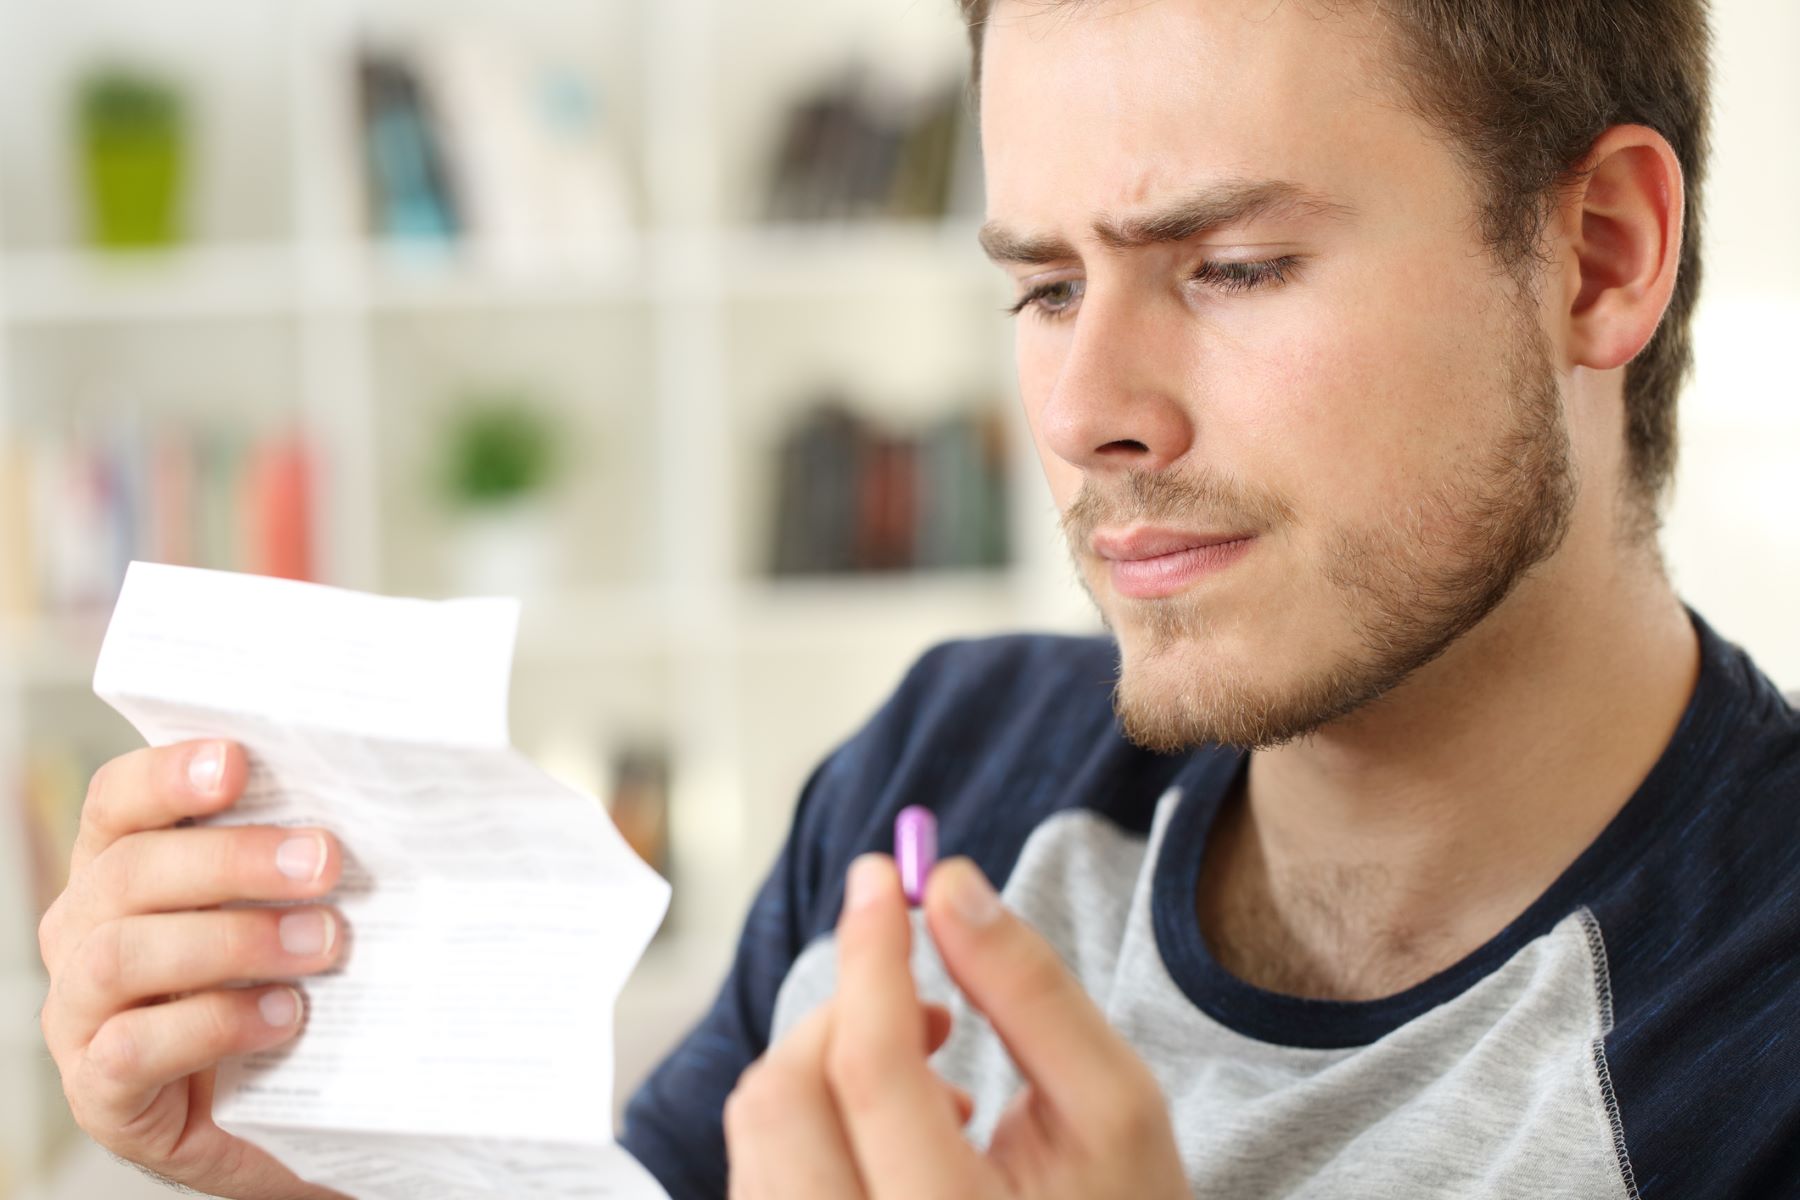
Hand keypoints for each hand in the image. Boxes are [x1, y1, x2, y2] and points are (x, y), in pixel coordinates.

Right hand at [36, 739, 351, 1199]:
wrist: (282, 1115)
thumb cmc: (285, 988)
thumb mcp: (288, 911)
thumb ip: (297, 859)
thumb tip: (375, 802)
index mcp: (120, 871)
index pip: (117, 802)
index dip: (168, 776)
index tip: (238, 763)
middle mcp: (83, 934)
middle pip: (130, 871)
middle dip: (233, 859)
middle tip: (325, 862)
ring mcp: (80, 1016)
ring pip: (122, 956)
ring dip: (233, 940)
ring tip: (323, 943)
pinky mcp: (102, 1093)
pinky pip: (133, 1048)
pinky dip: (213, 1025)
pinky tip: (284, 1017)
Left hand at [724, 854, 1188, 1199]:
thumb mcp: (1115, 1108)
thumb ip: (1031, 992)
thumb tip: (945, 885)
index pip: (871, 1072)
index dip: (869, 954)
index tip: (879, 877)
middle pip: (784, 1102)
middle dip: (840, 1014)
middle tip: (926, 1010)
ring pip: (757, 1136)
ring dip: (826, 1072)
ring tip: (936, 1093)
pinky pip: (759, 1175)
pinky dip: (812, 1124)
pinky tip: (896, 1143)